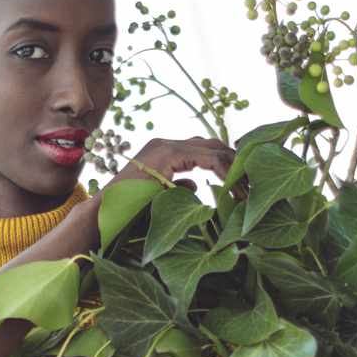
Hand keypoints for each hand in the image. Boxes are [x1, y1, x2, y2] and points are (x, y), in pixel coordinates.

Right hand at [55, 135, 240, 253]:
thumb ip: (179, 186)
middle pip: (213, 143)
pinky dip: (223, 172)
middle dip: (236, 162)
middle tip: (252, 184)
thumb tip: (198, 187)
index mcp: (165, 151)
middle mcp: (166, 143)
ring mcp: (165, 146)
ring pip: (213, 149)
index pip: (206, 149)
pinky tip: (232, 189)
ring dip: (233, 168)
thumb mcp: (162, 196)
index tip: (243, 184)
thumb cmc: (129, 210)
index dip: (228, 163)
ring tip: (246, 189)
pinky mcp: (166, 156)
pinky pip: (206, 159)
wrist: (105, 214)